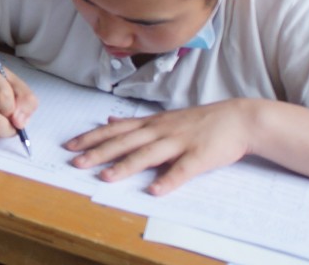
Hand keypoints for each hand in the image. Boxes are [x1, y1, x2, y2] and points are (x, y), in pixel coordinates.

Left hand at [65, 99, 257, 194]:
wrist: (238, 119)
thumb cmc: (199, 121)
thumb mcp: (163, 117)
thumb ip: (136, 122)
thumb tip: (109, 120)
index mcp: (151, 123)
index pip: (115, 130)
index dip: (92, 138)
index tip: (70, 145)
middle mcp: (160, 131)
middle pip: (124, 142)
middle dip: (99, 152)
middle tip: (76, 162)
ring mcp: (179, 142)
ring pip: (147, 155)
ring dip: (125, 166)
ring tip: (106, 177)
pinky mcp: (199, 156)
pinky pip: (181, 170)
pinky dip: (167, 180)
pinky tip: (154, 190)